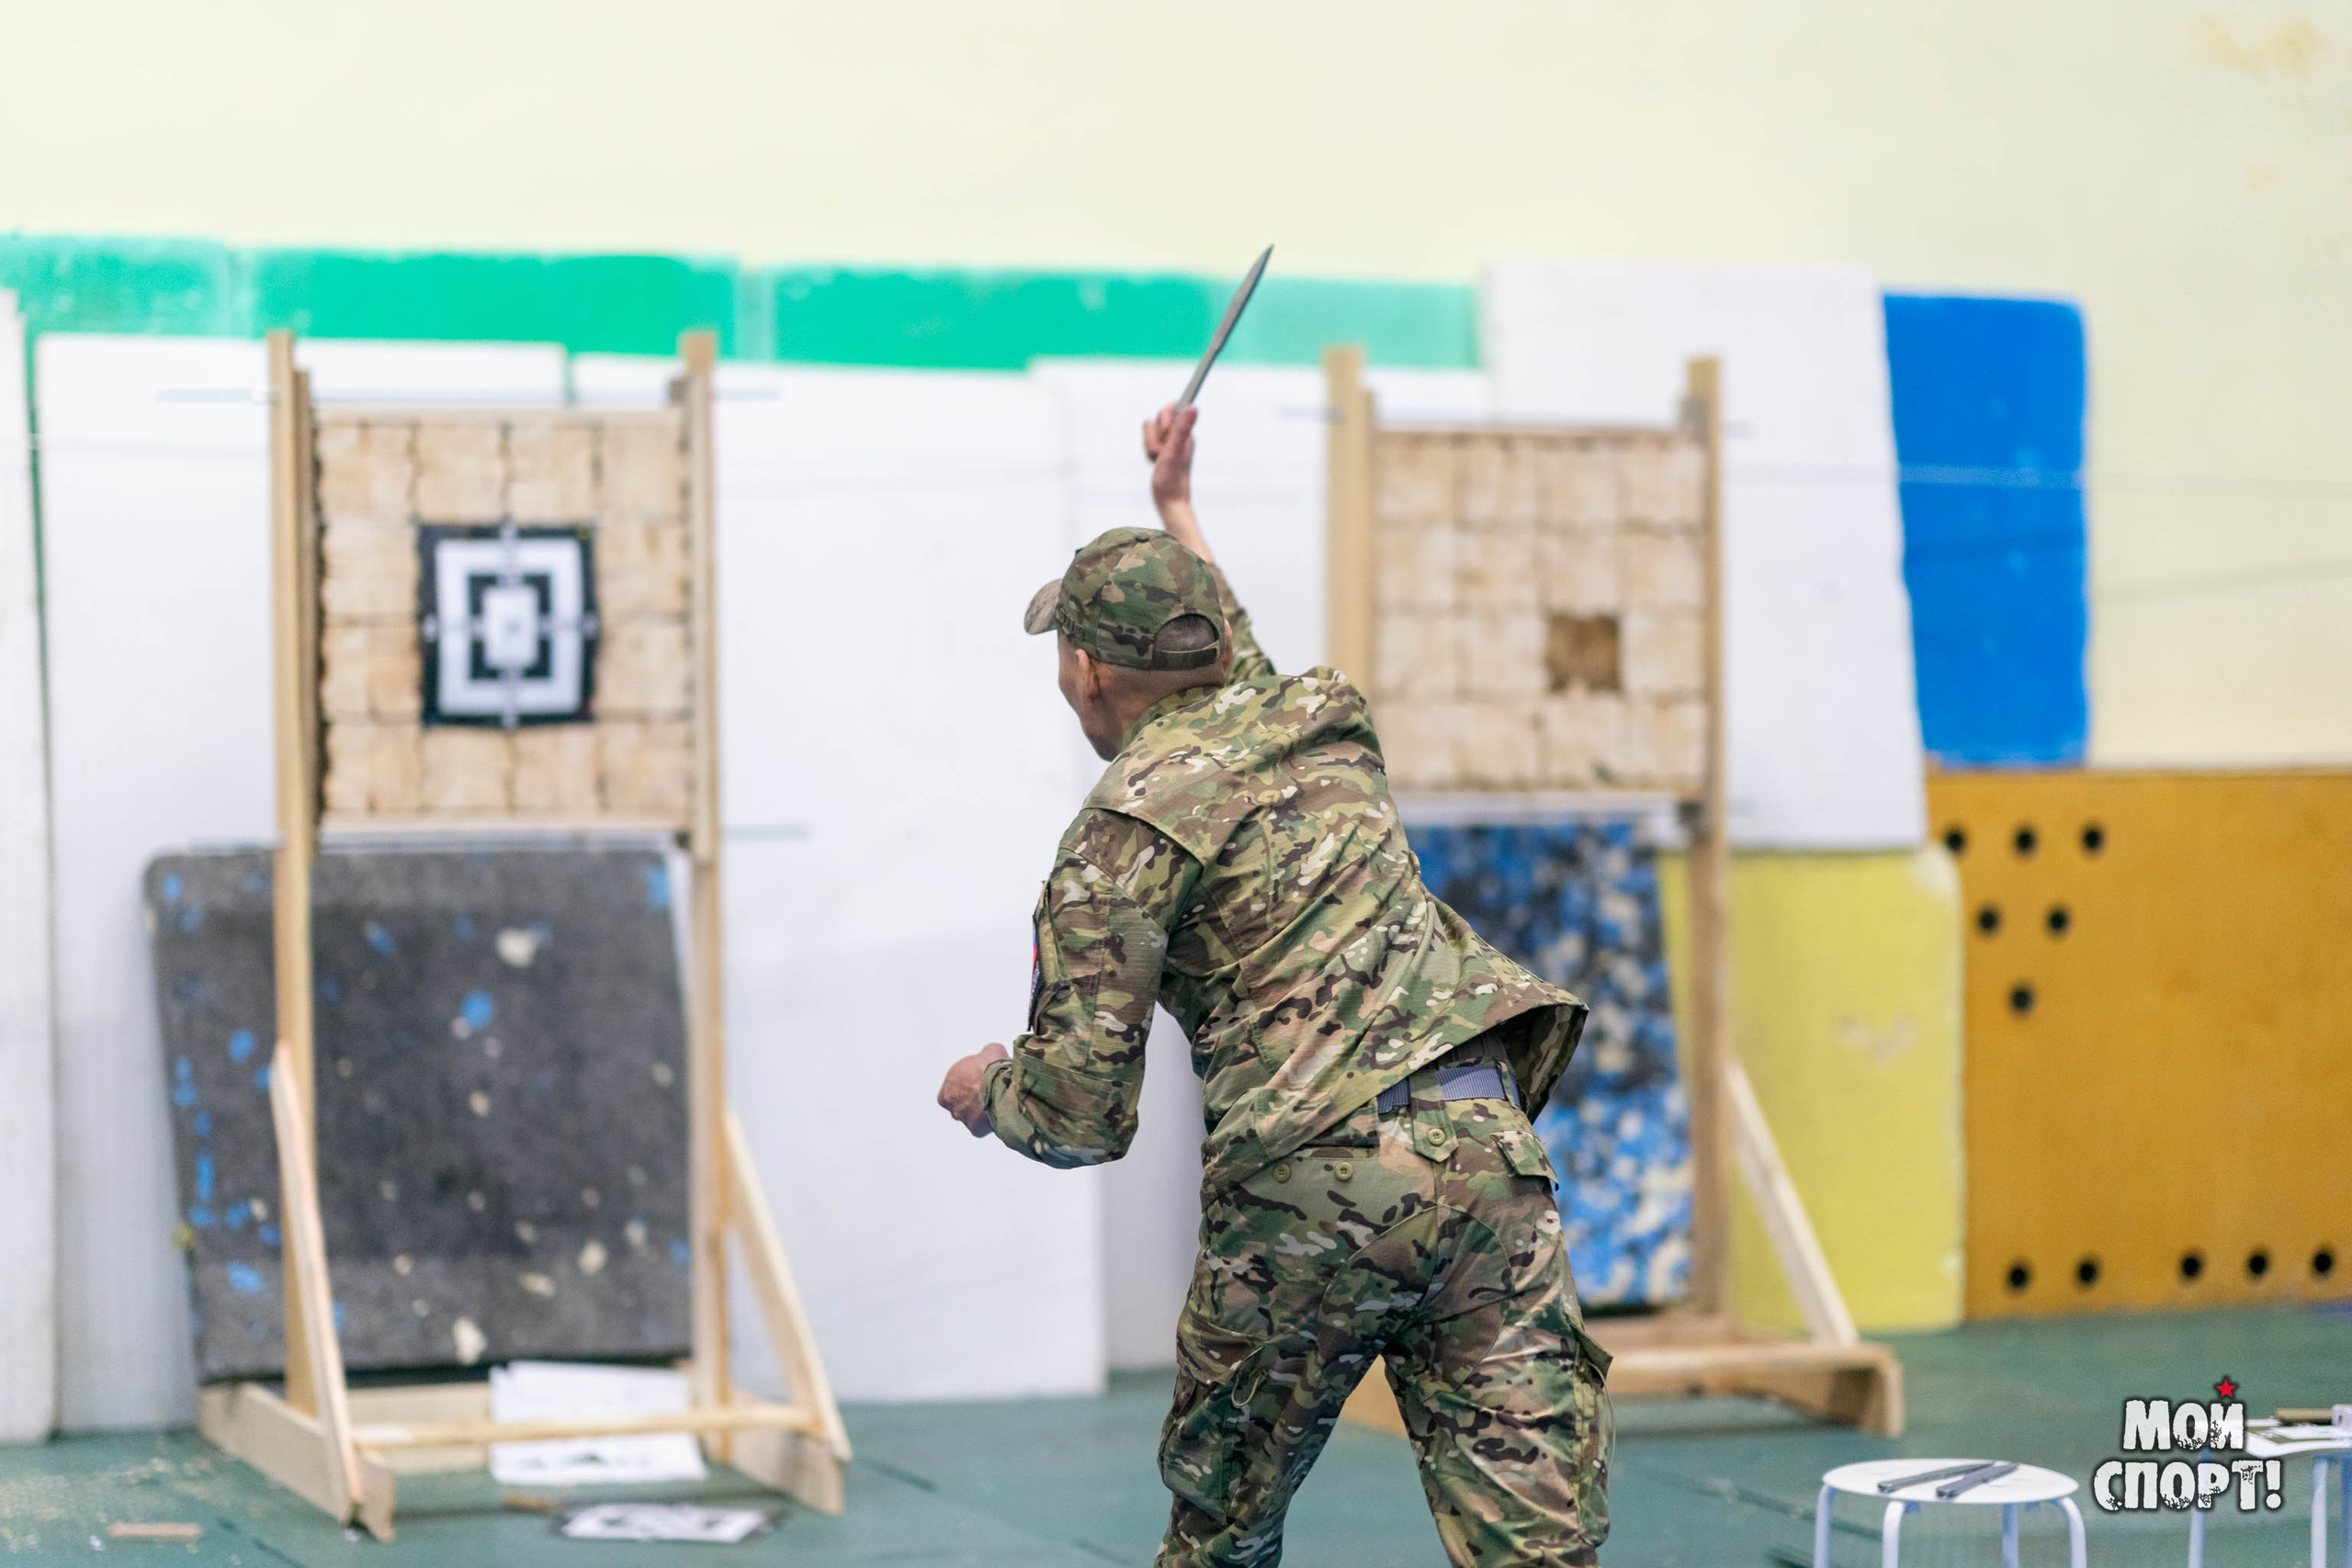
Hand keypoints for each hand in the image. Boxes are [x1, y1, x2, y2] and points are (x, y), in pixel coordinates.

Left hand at [938, 1043, 1009, 1137]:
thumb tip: (991, 1054)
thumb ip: (986, 1053)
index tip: (979, 1083)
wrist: (1001, 1084)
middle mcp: (951, 1099)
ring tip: (995, 1105)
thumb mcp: (991, 1049)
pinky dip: (988, 1124)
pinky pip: (980, 1128)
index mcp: (950, 1080)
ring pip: (968, 1117)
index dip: (967, 1085)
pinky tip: (998, 1114)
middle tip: (987, 1096)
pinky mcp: (973, 1128)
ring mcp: (961, 1115)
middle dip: (971, 1101)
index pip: (954, 1086)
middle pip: (959, 1103)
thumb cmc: (993, 1066)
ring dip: (978, 1113)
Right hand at [1141, 404, 1211, 562]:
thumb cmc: (1173, 480)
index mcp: (1186, 432)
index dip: (1165, 416)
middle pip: (1159, 418)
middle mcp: (1179, 434)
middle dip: (1155, 436)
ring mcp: (1170, 442)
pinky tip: (1155, 462)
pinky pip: (1149, 441)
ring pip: (1151, 430)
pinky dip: (1148, 451)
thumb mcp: (1174, 451)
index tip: (1166, 432)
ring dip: (1150, 445)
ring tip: (1159, 459)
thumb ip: (1182, 428)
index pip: (1174, 407)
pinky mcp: (1163, 449)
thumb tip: (1193, 406)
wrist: (1170, 500)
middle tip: (1162, 452)